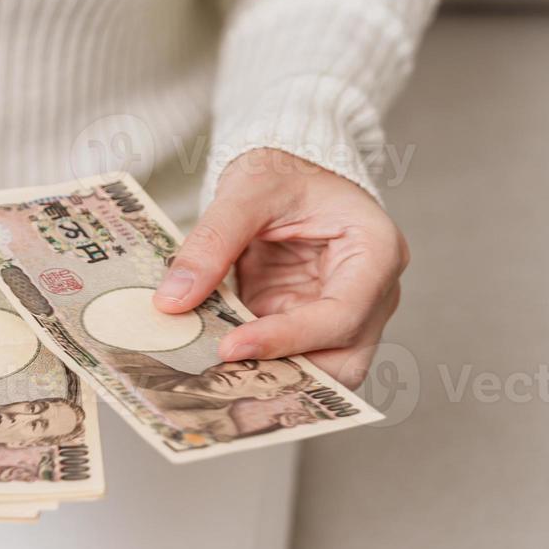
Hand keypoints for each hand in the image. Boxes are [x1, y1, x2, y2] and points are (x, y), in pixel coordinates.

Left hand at [152, 149, 406, 387]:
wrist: (288, 167)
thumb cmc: (284, 169)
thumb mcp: (245, 193)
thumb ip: (211, 243)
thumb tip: (173, 300)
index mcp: (375, 252)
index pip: (341, 316)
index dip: (287, 339)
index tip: (231, 346)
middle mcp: (372, 293)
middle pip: (343, 361)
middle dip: (287, 376)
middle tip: (223, 381)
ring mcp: (344, 314)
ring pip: (321, 371)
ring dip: (271, 376)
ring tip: (213, 377)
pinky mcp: (310, 324)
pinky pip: (291, 358)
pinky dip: (257, 364)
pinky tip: (215, 362)